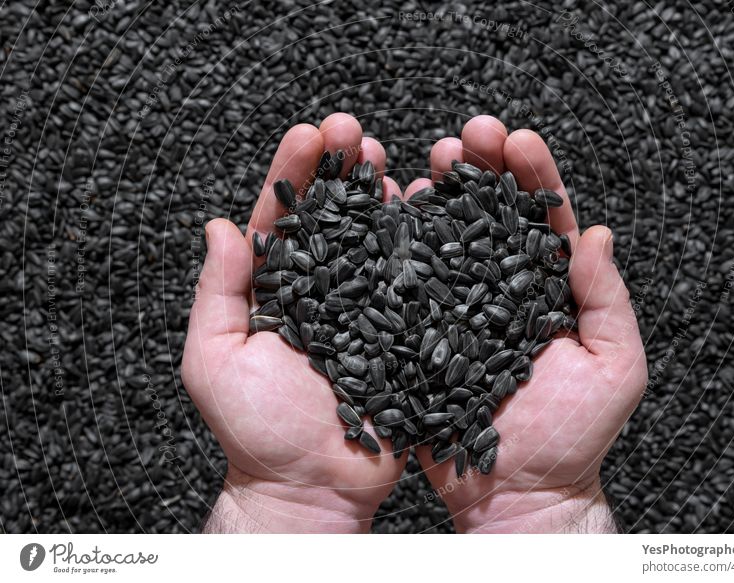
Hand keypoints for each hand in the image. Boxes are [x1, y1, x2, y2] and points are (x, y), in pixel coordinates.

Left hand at [182, 113, 407, 532]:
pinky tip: (432, 213)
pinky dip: (426, 247)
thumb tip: (220, 226)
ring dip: (385, 198)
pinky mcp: (405, 333)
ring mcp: (368, 309)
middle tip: (355, 131)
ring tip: (392, 161)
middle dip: (343, 170)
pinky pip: (417, 285)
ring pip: (379, 242)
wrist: (313, 488)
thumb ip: (218, 294)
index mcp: (277, 290)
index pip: (284, 218)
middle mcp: (325, 290)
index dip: (294, 173)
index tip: (309, 132)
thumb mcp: (215, 362)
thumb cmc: (256, 434)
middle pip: (335, 218)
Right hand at [413, 116, 647, 532]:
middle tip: (464, 137)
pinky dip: (399, 252)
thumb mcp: (615, 367)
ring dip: (437, 200)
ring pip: (446, 243)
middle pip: (490, 218)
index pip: (542, 219)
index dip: (532, 175)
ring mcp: (458, 310)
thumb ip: (608, 300)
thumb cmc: (575, 437)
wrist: (518, 494)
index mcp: (550, 290)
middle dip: (479, 171)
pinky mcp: (422, 335)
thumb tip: (596, 233)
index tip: (517, 139)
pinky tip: (390, 218)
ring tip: (426, 167)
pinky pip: (410, 289)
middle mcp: (501, 290)